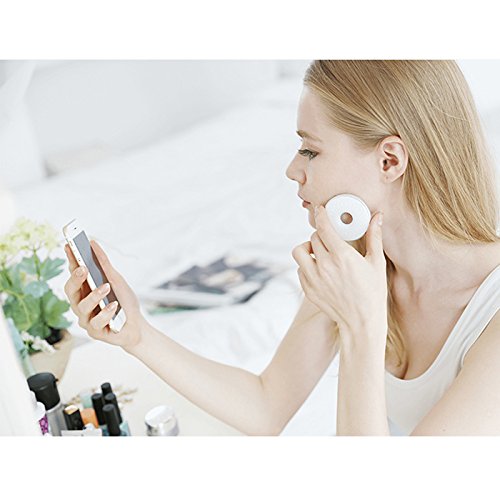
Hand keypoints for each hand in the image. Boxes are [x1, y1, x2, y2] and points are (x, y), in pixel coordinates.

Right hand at [63, 240, 145, 349]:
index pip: (74, 273)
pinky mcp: (94, 332)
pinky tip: (114, 307)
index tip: (69, 246)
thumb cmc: (124, 301)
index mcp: (84, 289)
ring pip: (82, 307)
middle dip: (75, 279)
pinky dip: (106, 313)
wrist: (137, 324)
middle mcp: (81, 303)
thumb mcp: (116, 280)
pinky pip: (96, 322)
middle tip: (83, 268)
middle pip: (70, 291)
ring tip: (106, 288)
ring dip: (94, 296)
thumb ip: (104, 264)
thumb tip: (93, 243)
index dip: (70, 260)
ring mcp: (86, 318)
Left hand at [292, 205, 387, 345]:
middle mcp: (325, 266)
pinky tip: (319, 269)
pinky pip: (300, 269)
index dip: (321, 215)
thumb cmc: (372, 292)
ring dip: (307, 249)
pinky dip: (307, 265)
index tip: (320, 209)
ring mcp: (314, 278)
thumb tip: (377, 216)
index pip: (323, 227)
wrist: (361, 322)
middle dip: (321, 235)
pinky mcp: (308, 289)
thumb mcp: (376, 263)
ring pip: (299, 252)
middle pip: (313, 238)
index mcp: (342, 256)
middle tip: (330, 239)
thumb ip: (374, 237)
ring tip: (319, 252)